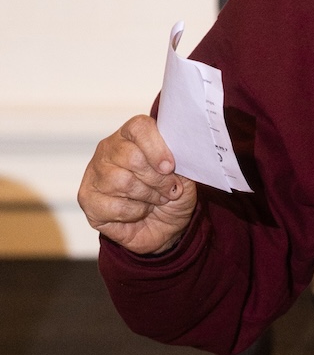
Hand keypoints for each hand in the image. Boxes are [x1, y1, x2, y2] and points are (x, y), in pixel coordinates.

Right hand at [78, 115, 197, 255]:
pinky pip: (115, 206)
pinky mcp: (88, 199)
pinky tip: (139, 211)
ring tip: (157, 199)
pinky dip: (135, 212)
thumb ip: (181, 157)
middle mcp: (109, 149)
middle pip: (132, 157)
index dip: (157, 147)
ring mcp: (94, 173)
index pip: (139, 127)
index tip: (170, 166)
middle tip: (170, 189)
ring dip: (149, 196)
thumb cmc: (172, 194)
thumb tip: (180, 148)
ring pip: (123, 182)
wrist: (165, 226)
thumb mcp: (185, 173)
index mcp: (132, 135)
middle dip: (157, 178)